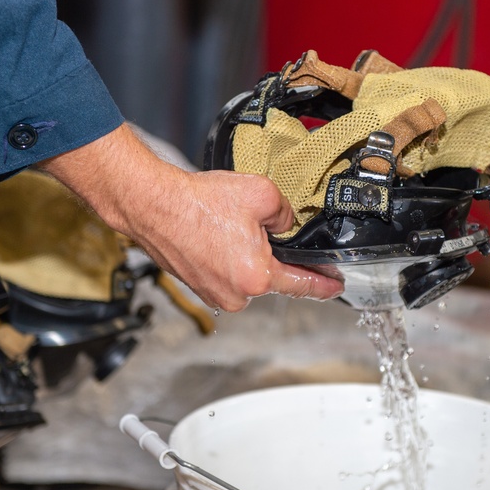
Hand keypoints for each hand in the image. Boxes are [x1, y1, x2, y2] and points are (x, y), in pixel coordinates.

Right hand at [41, 124, 343, 311]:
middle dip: (273, 255)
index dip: (324, 284)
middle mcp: (237, 295)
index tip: (336, 286)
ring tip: (230, 228)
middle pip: (272, 278)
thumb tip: (288, 224)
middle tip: (258, 227)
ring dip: (248, 256)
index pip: (303, 285)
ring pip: (248, 276)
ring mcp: (215, 295)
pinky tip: (218, 236)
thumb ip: (288, 213)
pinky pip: (227, 275)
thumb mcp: (262, 194)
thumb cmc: (199, 202)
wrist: (153, 205)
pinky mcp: (199, 288)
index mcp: (257, 277)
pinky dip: (228, 258)